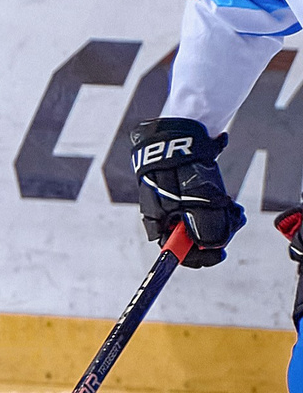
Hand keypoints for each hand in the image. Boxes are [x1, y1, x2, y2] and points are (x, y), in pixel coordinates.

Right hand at [128, 116, 244, 267]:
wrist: (177, 134)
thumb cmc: (181, 165)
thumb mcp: (198, 198)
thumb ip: (205, 226)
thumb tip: (213, 246)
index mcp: (157, 222)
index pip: (174, 253)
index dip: (198, 258)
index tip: (220, 254)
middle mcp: (164, 217)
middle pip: (191, 240)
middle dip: (216, 235)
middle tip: (234, 221)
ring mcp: (173, 206)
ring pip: (200, 226)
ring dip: (222, 221)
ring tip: (234, 210)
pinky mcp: (184, 195)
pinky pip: (203, 211)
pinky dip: (219, 210)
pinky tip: (228, 203)